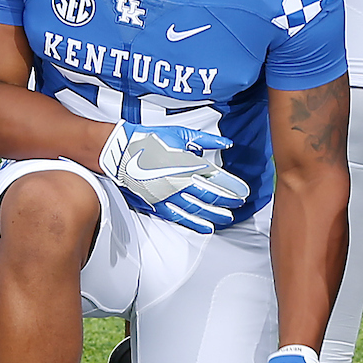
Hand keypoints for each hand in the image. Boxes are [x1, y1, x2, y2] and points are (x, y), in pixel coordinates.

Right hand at [99, 122, 251, 232]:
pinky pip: (179, 218)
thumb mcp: (180, 134)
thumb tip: (227, 143)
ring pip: (197, 211)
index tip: (243, 191)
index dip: (233, 186)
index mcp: (187, 164)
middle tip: (240, 204)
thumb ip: (206, 140)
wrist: (118, 152)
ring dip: (215, 216)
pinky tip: (205, 228)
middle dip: (228, 202)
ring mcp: (168, 197)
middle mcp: (180, 183)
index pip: (217, 179)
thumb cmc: (148, 140)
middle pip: (210, 197)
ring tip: (228, 218)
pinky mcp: (157, 205)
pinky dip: (194, 224)